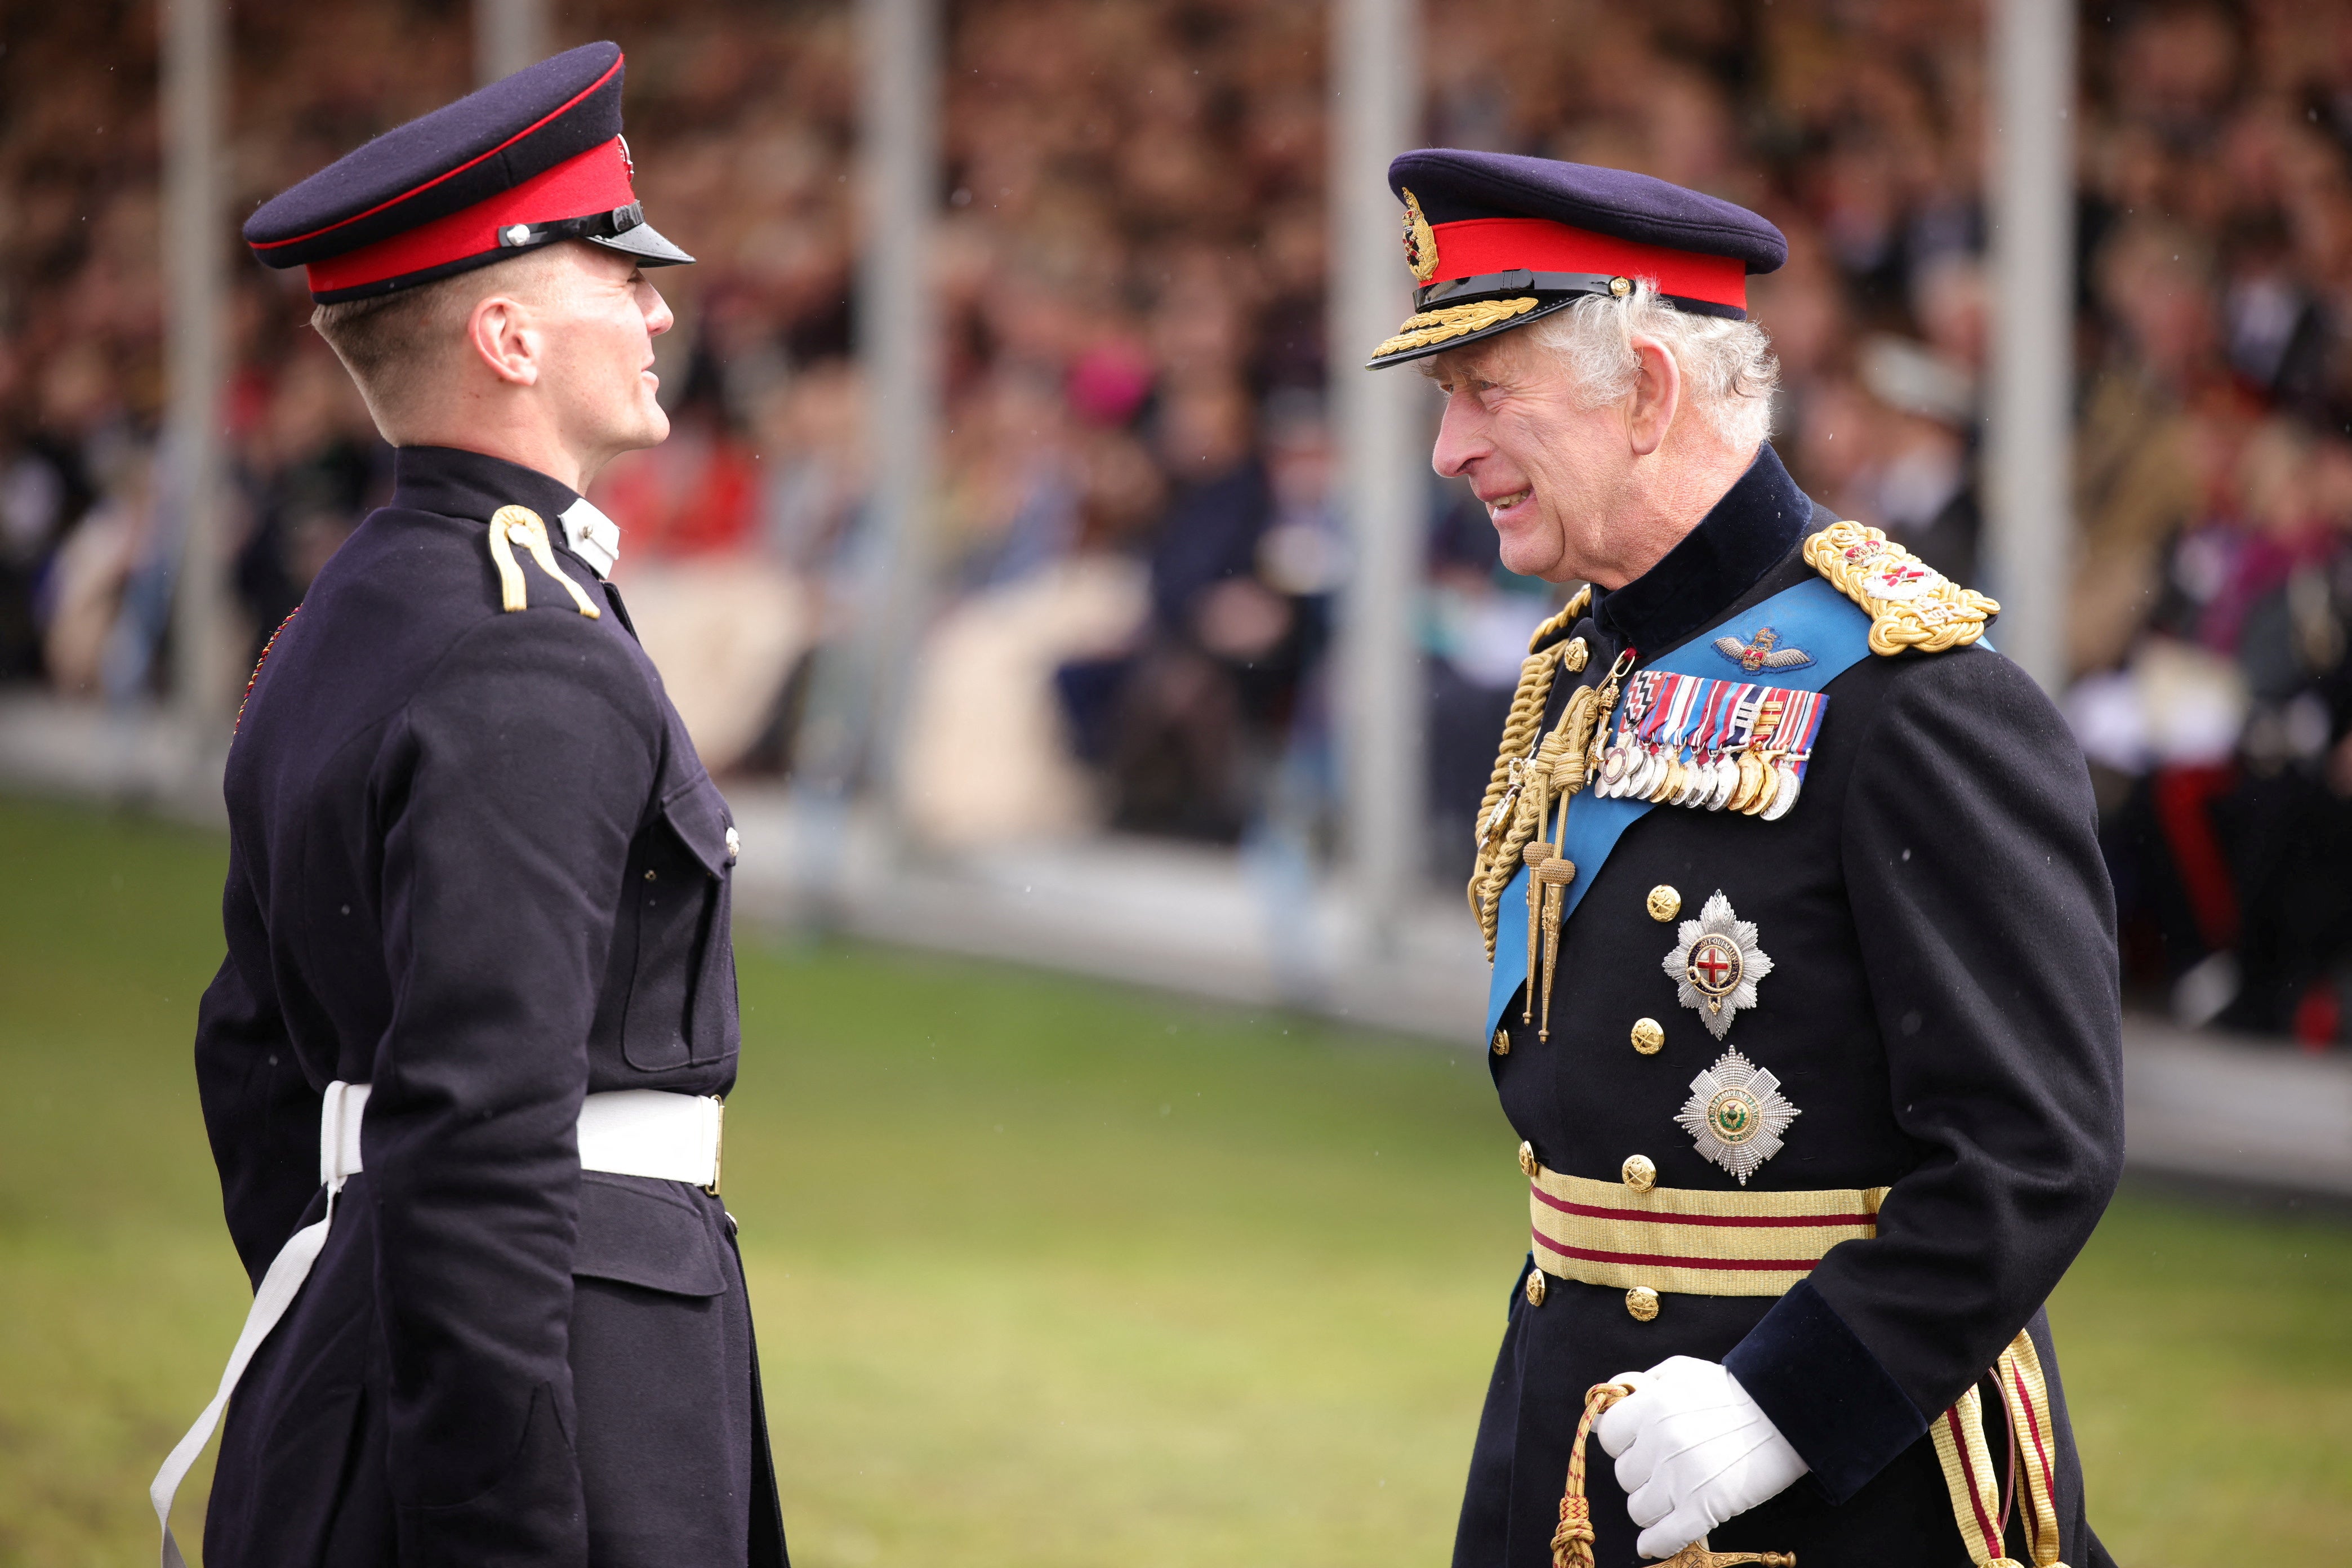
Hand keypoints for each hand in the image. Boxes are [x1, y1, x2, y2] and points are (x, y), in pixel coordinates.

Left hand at [1595, 1356, 1807, 1558]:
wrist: (1786, 1414)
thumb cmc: (1732, 1391)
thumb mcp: (1681, 1372)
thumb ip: (1639, 1387)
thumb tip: (1603, 1410)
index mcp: (1653, 1407)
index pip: (1609, 1437)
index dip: (1624, 1443)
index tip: (1639, 1446)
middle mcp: (1661, 1442)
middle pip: (1624, 1475)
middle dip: (1641, 1474)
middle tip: (1665, 1468)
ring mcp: (1681, 1478)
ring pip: (1638, 1508)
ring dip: (1652, 1505)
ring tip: (1673, 1495)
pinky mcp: (1704, 1508)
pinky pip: (1662, 1536)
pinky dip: (1656, 1543)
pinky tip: (1654, 1542)